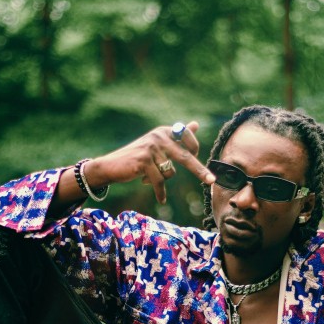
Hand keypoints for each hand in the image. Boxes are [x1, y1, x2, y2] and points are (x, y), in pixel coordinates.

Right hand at [89, 121, 215, 203]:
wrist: (111, 166)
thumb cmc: (137, 158)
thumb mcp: (157, 145)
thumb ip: (177, 136)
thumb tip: (195, 124)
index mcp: (164, 131)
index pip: (187, 137)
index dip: (194, 148)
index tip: (196, 156)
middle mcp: (158, 136)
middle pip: (185, 156)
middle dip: (199, 170)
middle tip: (211, 181)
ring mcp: (151, 148)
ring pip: (169, 172)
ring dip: (161, 180)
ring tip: (147, 177)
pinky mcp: (144, 161)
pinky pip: (159, 181)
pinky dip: (160, 192)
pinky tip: (161, 199)